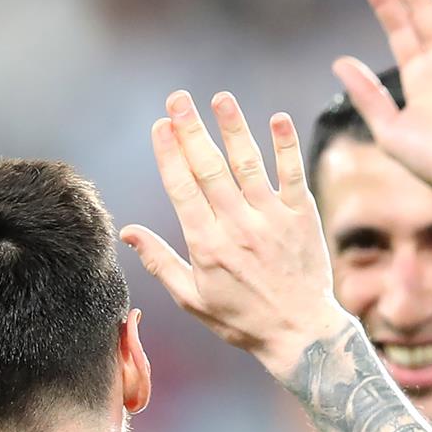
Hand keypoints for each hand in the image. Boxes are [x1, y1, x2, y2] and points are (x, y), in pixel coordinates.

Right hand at [121, 90, 350, 376]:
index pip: (182, 188)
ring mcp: (272, 218)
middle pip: (209, 168)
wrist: (301, 333)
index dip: (169, 153)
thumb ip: (160, 262)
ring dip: (233, 128)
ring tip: (220, 99)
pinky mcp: (302, 216)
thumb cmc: (241, 319)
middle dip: (191, 129)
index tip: (159, 125)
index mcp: (207, 245)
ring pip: (248, 163)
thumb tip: (129, 232)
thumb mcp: (192, 299)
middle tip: (178, 99)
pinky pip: (292, 173)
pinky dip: (286, 145)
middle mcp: (238, 226)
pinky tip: (278, 118)